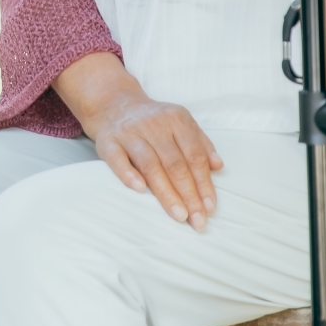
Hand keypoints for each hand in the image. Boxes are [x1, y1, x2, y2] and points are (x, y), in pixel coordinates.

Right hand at [85, 89, 223, 232]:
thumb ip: (201, 144)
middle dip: (189, 195)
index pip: (194, 156)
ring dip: (166, 193)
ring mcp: (129, 132)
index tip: (210, 208)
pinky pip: (118, 160)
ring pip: (150, 165)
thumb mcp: (181, 123)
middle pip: (175, 164)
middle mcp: (153, 124)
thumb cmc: (155, 122)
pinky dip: (128, 174)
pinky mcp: (108, 141)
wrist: (115, 105)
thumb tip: (218, 166)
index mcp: (176, 119)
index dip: (204, 183)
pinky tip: (140, 190)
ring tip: (179, 216)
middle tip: (197, 220)